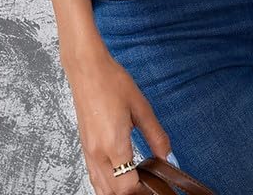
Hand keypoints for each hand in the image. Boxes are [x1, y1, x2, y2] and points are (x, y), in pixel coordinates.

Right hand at [63, 41, 171, 193]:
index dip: (144, 190)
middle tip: (149, 186)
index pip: (128, 186)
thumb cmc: (112, 82)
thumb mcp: (141, 107)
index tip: (157, 187)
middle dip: (132, 193)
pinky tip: (117, 177)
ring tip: (136, 183)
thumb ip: (156, 136)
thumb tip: (168, 156)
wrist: (87, 68)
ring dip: (117, 192)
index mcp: (113, 145)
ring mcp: (88, 151)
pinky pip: (93, 177)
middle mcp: (98, 153)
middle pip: (113, 193)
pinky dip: (106, 184)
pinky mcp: (84, 147)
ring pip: (100, 189)